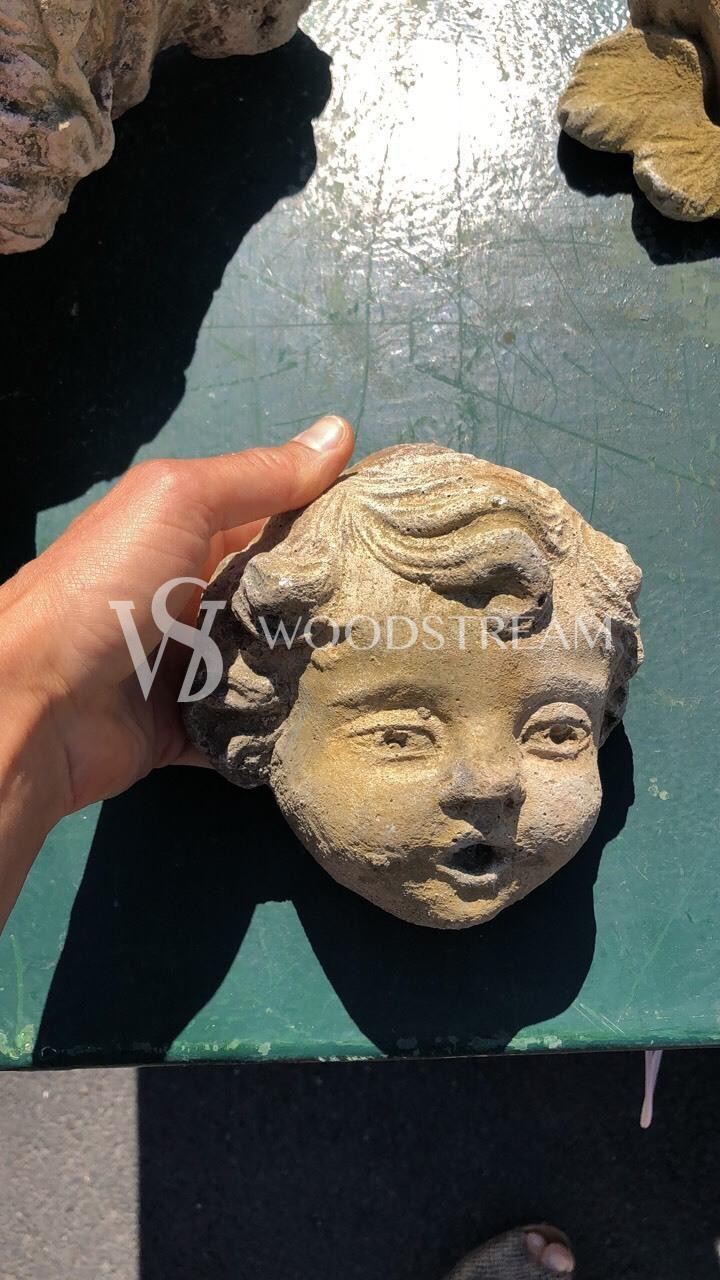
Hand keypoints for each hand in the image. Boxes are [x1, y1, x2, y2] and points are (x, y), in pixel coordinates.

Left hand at [0, 416, 353, 928]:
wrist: (37, 702)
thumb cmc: (105, 586)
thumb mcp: (178, 503)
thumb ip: (257, 475)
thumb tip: (340, 431)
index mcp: (187, 533)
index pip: (275, 517)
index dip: (333, 518)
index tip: (400, 532)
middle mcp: (191, 595)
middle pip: (280, 595)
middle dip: (334, 602)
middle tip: (409, 611)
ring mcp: (189, 665)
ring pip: (272, 664)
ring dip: (315, 668)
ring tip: (391, 668)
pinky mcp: (190, 726)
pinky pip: (251, 726)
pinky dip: (283, 726)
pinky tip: (339, 724)